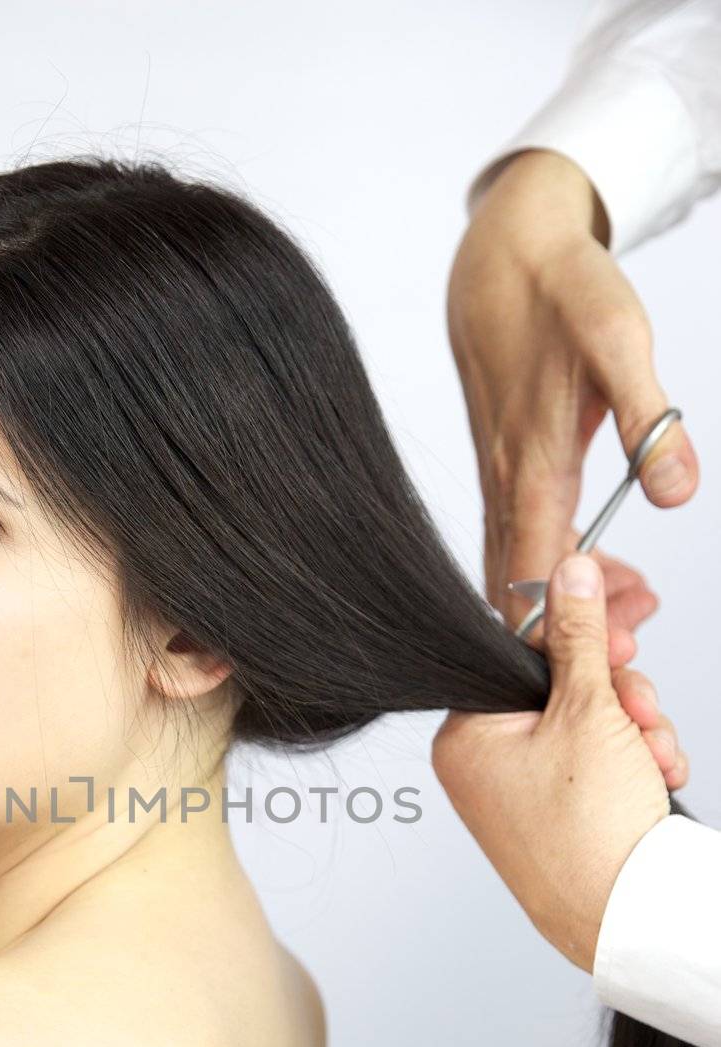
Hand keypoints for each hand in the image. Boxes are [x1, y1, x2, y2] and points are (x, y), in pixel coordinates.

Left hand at [431, 552, 680, 972]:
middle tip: (643, 713)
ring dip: (634, 731)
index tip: (620, 645)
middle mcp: (482, 764)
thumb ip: (579, 635)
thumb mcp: (589, 709)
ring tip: (653, 758)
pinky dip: (632, 764)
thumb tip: (568, 571)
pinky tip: (654, 778)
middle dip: (618, 697)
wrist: (627, 918)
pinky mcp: (554, 815)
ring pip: (587, 725)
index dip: (579, 646)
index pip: (519, 654)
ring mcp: (517, 793)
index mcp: (466, 734)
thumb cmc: (591, 831)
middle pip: (559, 689)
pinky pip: (595, 764)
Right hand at [448, 149, 698, 658]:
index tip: (607, 658)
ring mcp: (500, 480)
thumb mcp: (619, 342)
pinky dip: (556, 566)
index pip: (534, 582)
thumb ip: (650, 421)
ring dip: (566, 602)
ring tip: (633, 605)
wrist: (501, 256)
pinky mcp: (504, 469)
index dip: (564, 633)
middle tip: (633, 645)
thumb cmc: (559, 291)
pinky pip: (520, 539)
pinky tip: (599, 561)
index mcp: (533, 468)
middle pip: (521, 592)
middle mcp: (507, 485)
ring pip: (518, 569)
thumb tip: (678, 495)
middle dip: (570, 632)